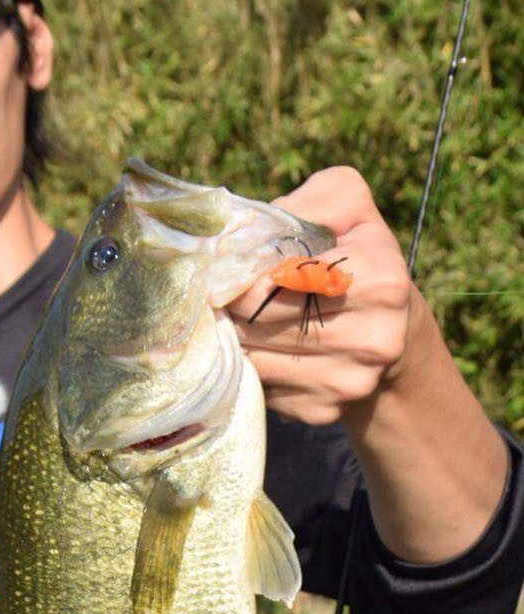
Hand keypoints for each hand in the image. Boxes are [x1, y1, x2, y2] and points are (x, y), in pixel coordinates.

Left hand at [228, 166, 414, 425]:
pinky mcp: (322, 410)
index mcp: (380, 279)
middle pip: (257, 320)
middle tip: (221, 292)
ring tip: (238, 315)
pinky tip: (261, 346)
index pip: (276, 280)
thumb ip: (306, 203)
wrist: (392, 332)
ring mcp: (348, 381)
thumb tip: (244, 234)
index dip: (239, 273)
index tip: (224, 268)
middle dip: (230, 304)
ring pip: (253, 355)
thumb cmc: (357, 256)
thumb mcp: (348, 209)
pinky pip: (260, 384)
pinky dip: (250, 364)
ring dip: (232, 334)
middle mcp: (373, 337)